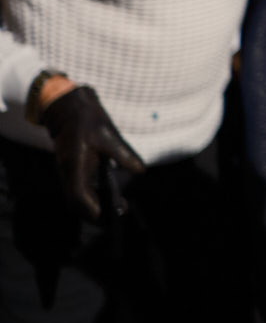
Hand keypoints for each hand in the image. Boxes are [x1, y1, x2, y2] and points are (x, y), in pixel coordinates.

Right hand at [41, 86, 145, 222]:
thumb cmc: (88, 120)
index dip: (92, 208)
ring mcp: (68, 171)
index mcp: (74, 165)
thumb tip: (140, 171)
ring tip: (118, 208)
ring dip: (94, 206)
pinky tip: (109, 196)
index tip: (108, 214)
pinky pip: (80, 189)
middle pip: (77, 202)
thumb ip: (124, 154)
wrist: (68, 108)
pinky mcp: (72, 169)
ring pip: (77, 198)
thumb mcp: (109, 135)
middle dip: (95, 212)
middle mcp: (68, 172)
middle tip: (120, 214)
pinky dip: (92, 196)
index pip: (78, 196)